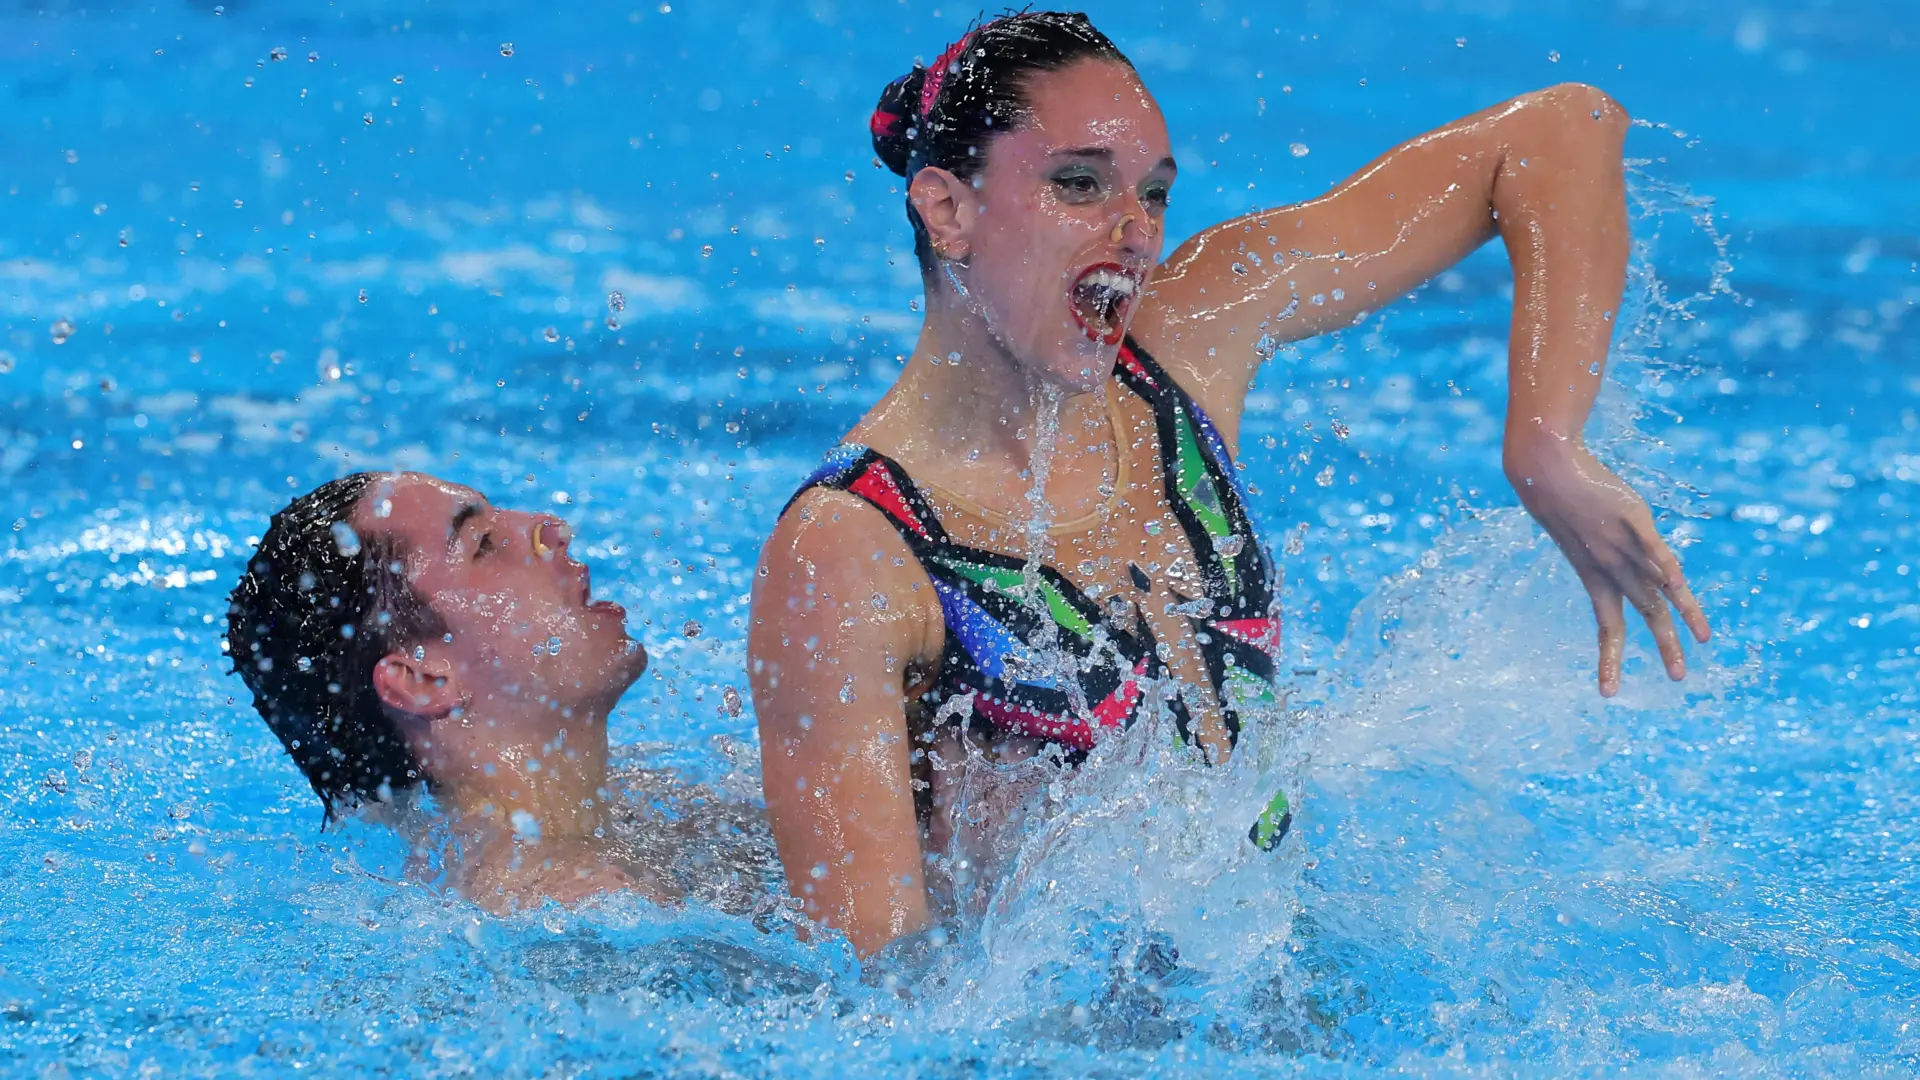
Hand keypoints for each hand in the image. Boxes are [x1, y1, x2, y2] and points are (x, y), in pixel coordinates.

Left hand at [1505, 438, 1710, 695]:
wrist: (1543, 470)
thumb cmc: (1564, 503)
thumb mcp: (1584, 539)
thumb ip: (1608, 558)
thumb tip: (1627, 570)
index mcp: (1594, 578)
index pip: (1607, 626)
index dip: (1609, 658)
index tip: (1608, 692)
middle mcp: (1611, 567)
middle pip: (1645, 614)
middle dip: (1664, 648)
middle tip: (1680, 679)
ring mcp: (1622, 544)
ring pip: (1657, 586)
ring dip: (1683, 614)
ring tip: (1703, 641)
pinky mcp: (1633, 517)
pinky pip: (1653, 547)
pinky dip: (1664, 565)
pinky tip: (1677, 584)